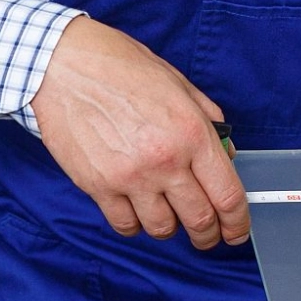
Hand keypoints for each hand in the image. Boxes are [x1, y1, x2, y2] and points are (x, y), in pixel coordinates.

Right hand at [31, 15, 250, 248]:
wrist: (62, 65)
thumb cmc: (118, 66)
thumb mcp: (177, 83)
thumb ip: (207, 119)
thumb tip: (225, 152)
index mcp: (191, 133)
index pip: (228, 195)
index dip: (237, 223)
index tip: (235, 231)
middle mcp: (165, 160)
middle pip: (199, 220)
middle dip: (208, 235)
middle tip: (206, 235)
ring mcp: (130, 177)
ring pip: (162, 229)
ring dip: (170, 227)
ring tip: (167, 214)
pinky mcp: (97, 186)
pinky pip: (125, 225)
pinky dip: (135, 224)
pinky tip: (135, 210)